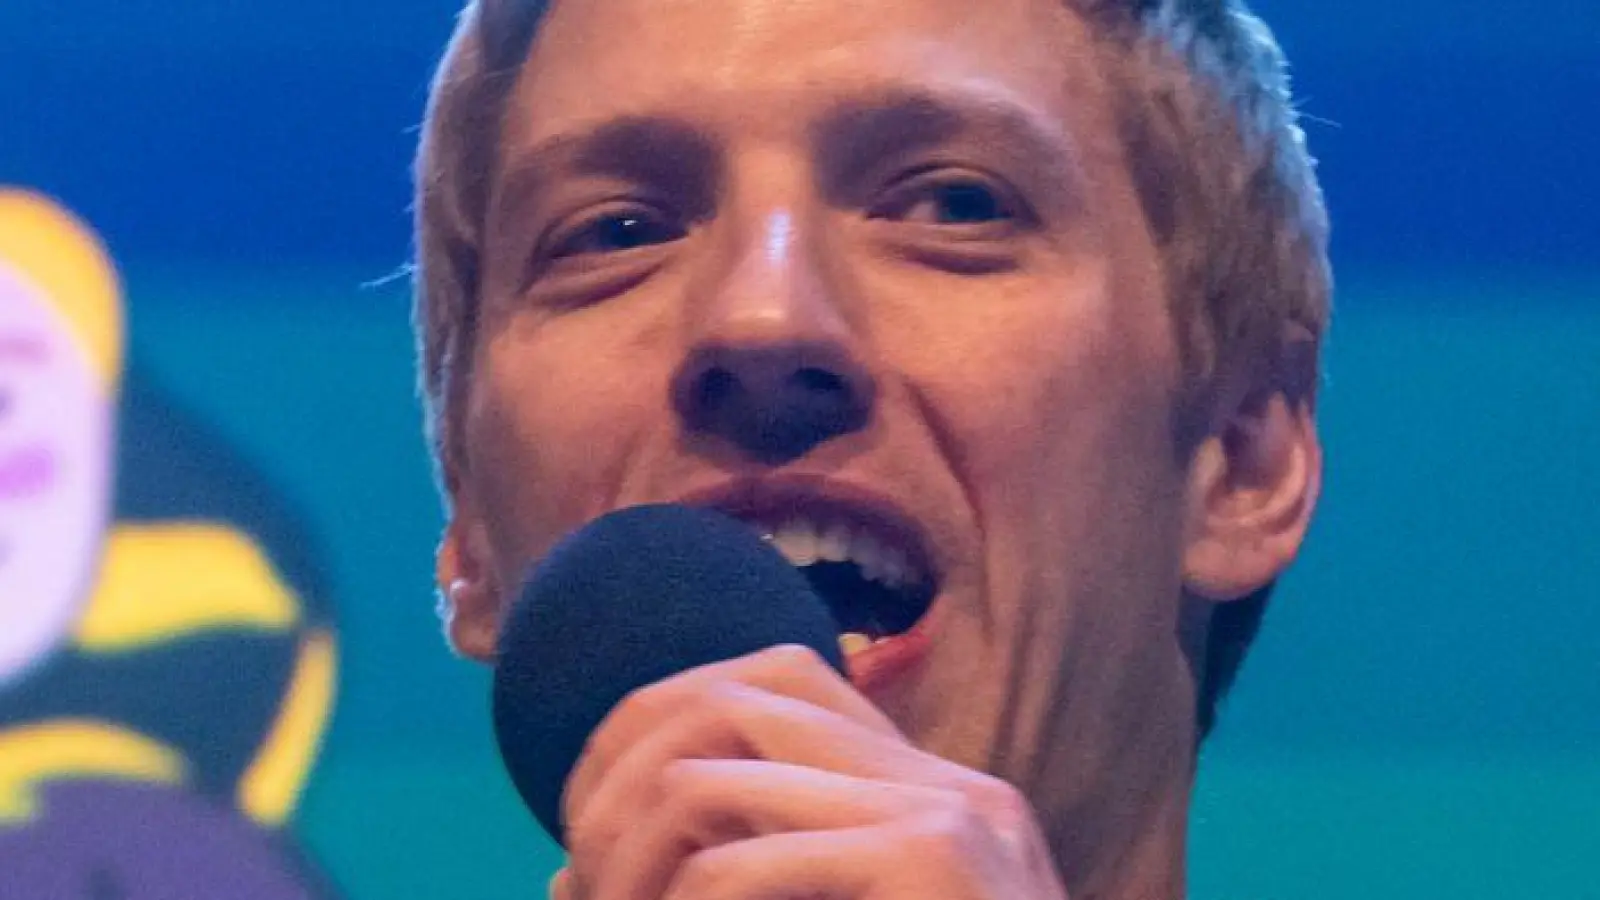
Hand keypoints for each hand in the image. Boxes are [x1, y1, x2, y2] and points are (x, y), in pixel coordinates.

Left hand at [550, 645, 1068, 899]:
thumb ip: (730, 890)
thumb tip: (568, 876)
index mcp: (929, 793)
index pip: (774, 681)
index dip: (656, 730)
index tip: (595, 827)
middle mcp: (945, 782)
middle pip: (726, 701)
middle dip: (617, 783)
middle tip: (585, 881)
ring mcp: (947, 816)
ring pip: (705, 780)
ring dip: (625, 861)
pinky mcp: (929, 862)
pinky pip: (738, 869)